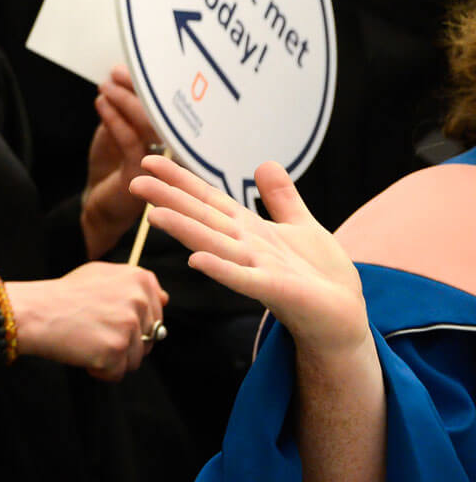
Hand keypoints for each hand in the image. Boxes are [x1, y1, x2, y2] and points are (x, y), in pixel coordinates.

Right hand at [7, 260, 166, 380]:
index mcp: (139, 279)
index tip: (108, 316)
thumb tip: (165, 299)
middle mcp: (139, 300)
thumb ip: (134, 284)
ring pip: (136, 359)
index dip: (132, 321)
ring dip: (112, 358)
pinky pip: (117, 373)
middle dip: (124, 341)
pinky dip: (100, 370)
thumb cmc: (64, 295)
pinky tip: (83, 353)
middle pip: (149, 338)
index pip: (157, 313)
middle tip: (94, 330)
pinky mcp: (116, 350)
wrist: (35, 312)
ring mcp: (129, 326)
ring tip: (87, 341)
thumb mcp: (100, 274)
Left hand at [81, 65, 158, 255]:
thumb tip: (119, 78)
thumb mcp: (114, 132)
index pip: (167, 107)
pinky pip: (131, 142)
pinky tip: (102, 104)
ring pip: (149, 125)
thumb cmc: (110, 169)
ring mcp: (161, 163)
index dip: (149, 85)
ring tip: (106, 87)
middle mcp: (172, 150)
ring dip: (125, 101)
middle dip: (140, 88)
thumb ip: (121, 110)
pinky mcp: (143, 176)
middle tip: (119, 73)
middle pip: (163, 112)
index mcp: (168, 137)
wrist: (99, 206)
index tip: (129, 67)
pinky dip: (115, 120)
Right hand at [130, 156, 367, 357]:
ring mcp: (257, 269)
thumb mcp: (303, 226)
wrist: (344, 319)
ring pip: (215, 244)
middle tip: (135, 183)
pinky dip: (222, 269)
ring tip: (155, 215)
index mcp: (250, 229)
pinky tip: (197, 260)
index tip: (151, 162)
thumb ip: (281, 198)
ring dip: (185, 231)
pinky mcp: (276, 291)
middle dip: (169, 200)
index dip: (180, 180)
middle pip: (202, 218)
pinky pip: (245, 279)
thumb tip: (264, 163)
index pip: (208, 199)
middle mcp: (245, 247)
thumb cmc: (322, 277)